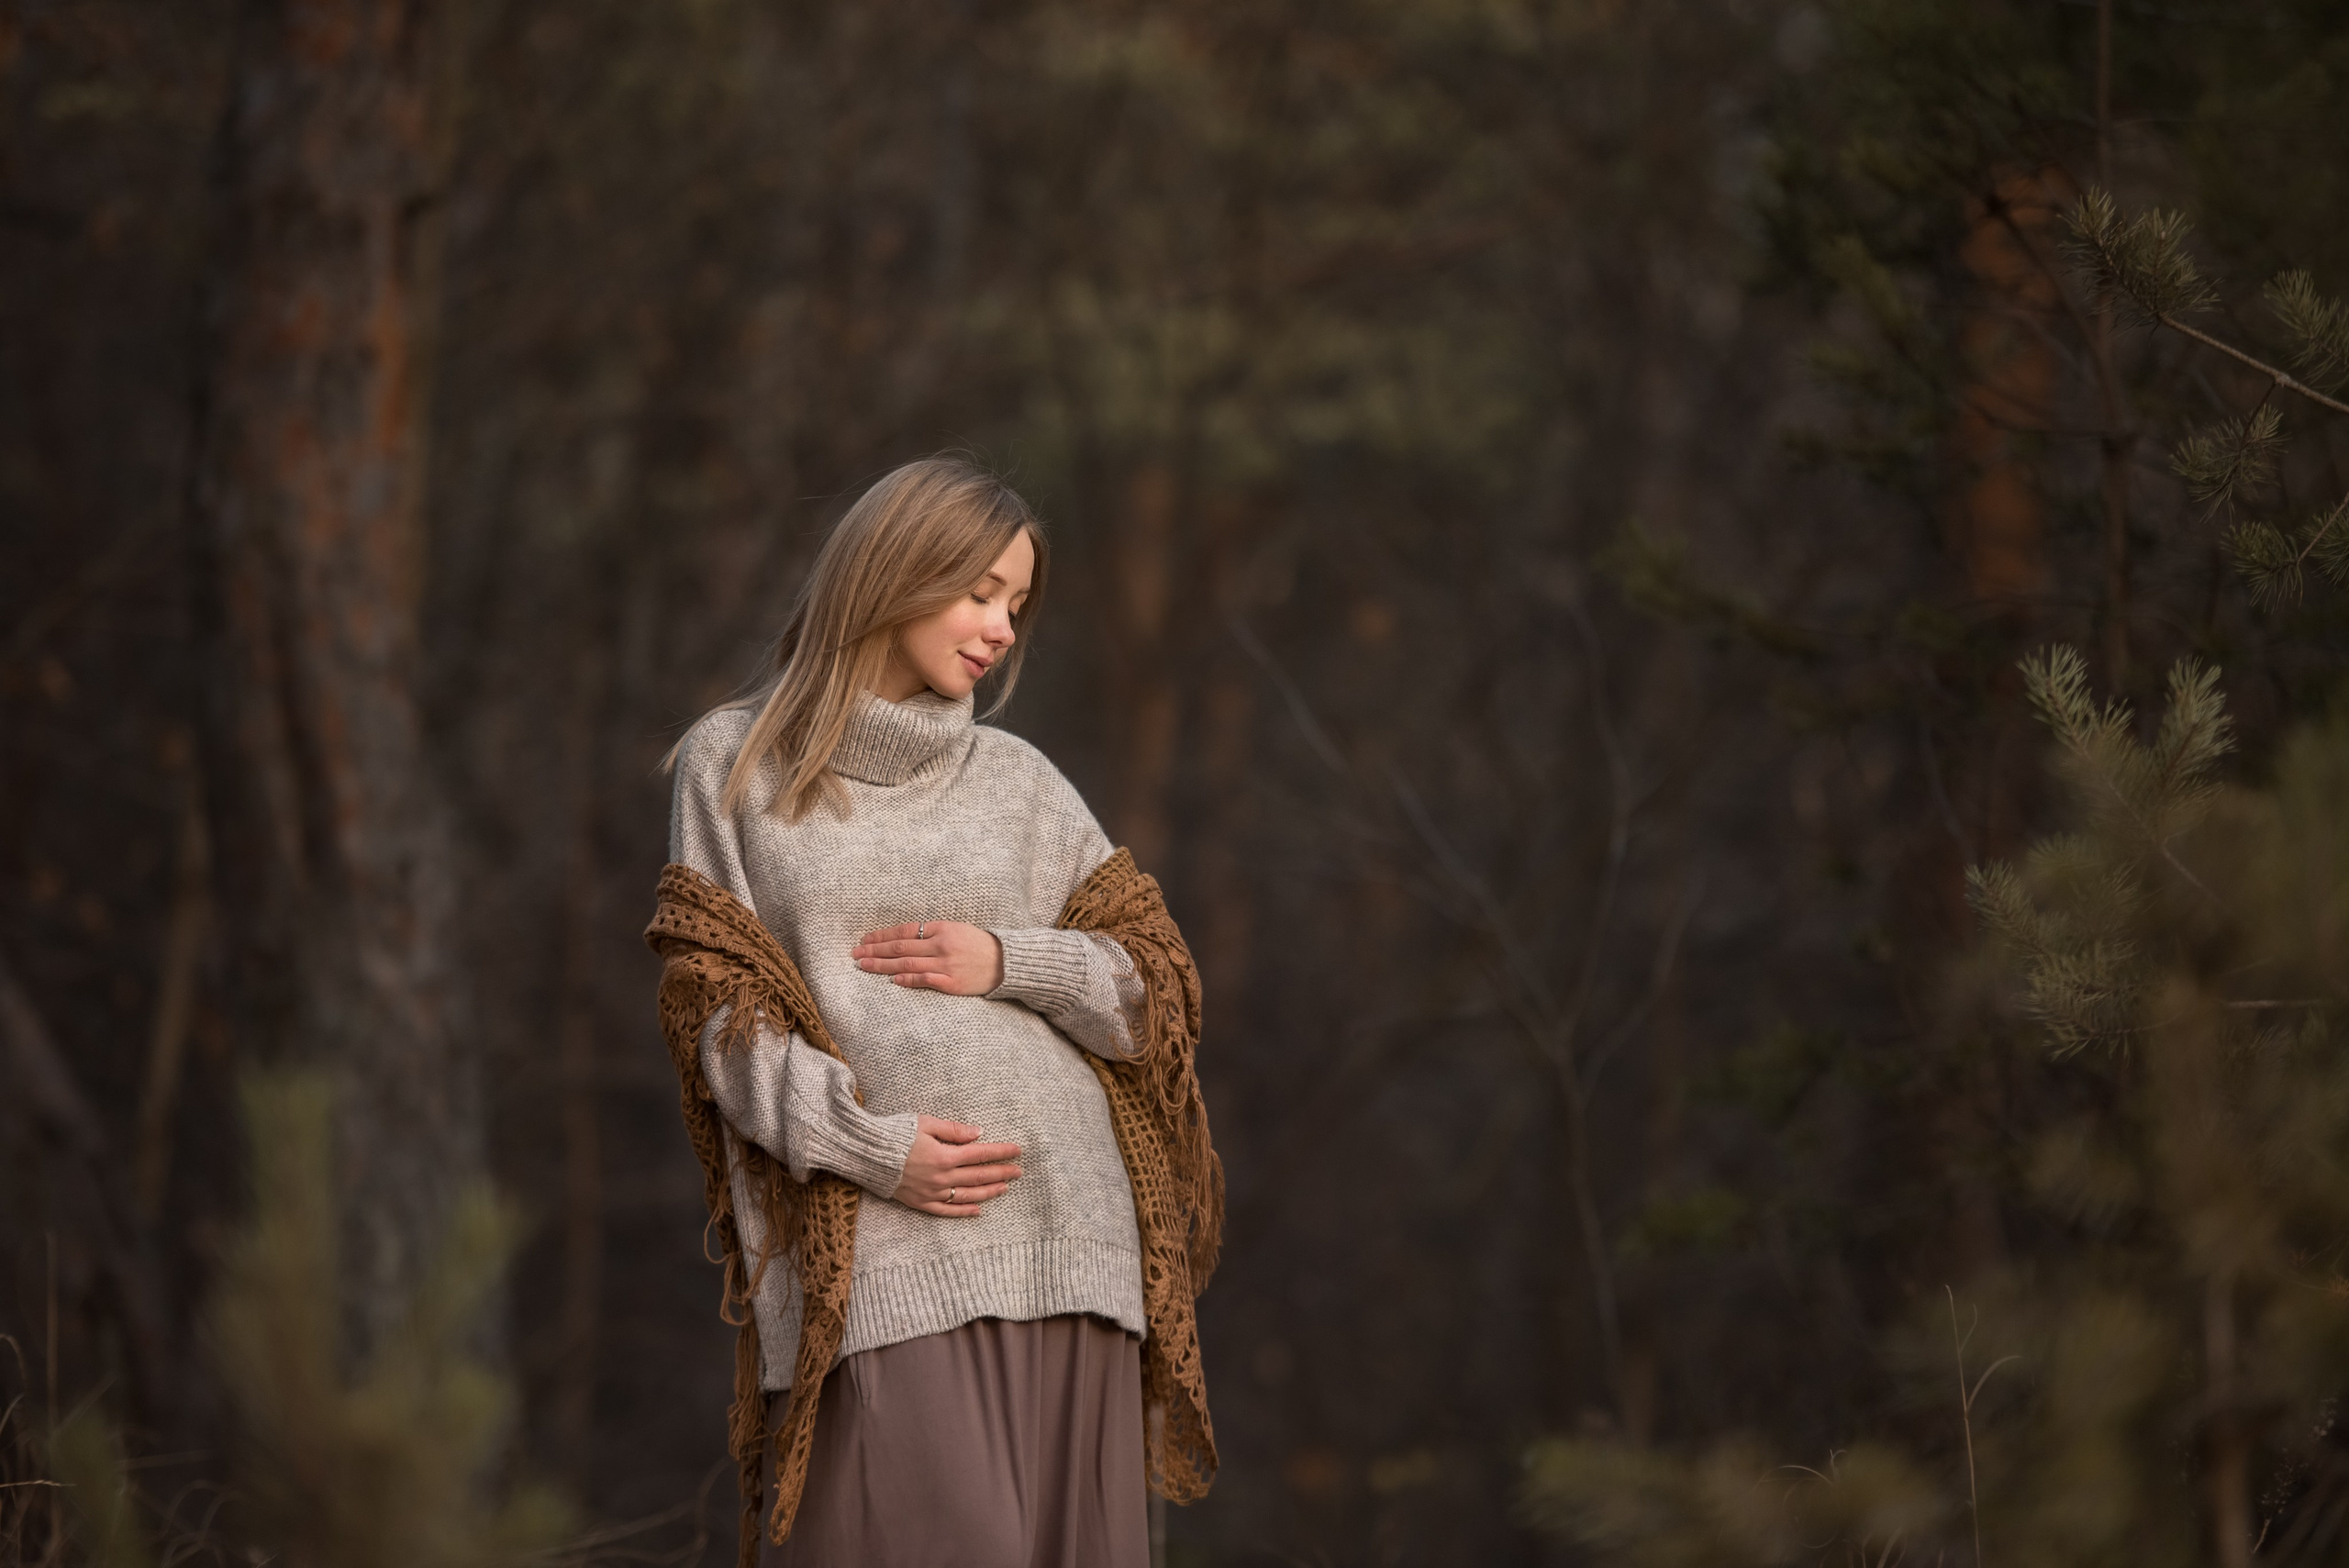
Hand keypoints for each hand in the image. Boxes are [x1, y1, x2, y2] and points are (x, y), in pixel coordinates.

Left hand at [853, 920, 1003, 994]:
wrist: (1007, 962)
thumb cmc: (979, 945)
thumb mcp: (956, 929)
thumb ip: (932, 933)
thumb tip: (902, 938)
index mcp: (942, 929)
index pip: (905, 931)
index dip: (882, 935)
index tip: (864, 939)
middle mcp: (942, 945)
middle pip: (901, 948)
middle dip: (875, 950)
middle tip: (855, 953)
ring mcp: (947, 965)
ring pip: (907, 965)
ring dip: (882, 966)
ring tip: (864, 966)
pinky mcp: (953, 983)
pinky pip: (925, 980)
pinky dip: (908, 980)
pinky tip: (892, 980)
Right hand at [892, 1114, 1022, 1216]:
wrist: (867, 1154)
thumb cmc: (896, 1134)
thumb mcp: (926, 1123)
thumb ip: (954, 1130)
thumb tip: (979, 1134)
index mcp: (945, 1155)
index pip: (980, 1154)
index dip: (1001, 1152)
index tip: (1017, 1151)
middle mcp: (941, 1177)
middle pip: (978, 1176)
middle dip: (1001, 1172)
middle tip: (1019, 1171)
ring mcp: (932, 1192)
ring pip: (967, 1195)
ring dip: (988, 1192)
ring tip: (1005, 1188)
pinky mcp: (920, 1202)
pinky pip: (946, 1210)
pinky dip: (963, 1211)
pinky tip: (978, 1210)